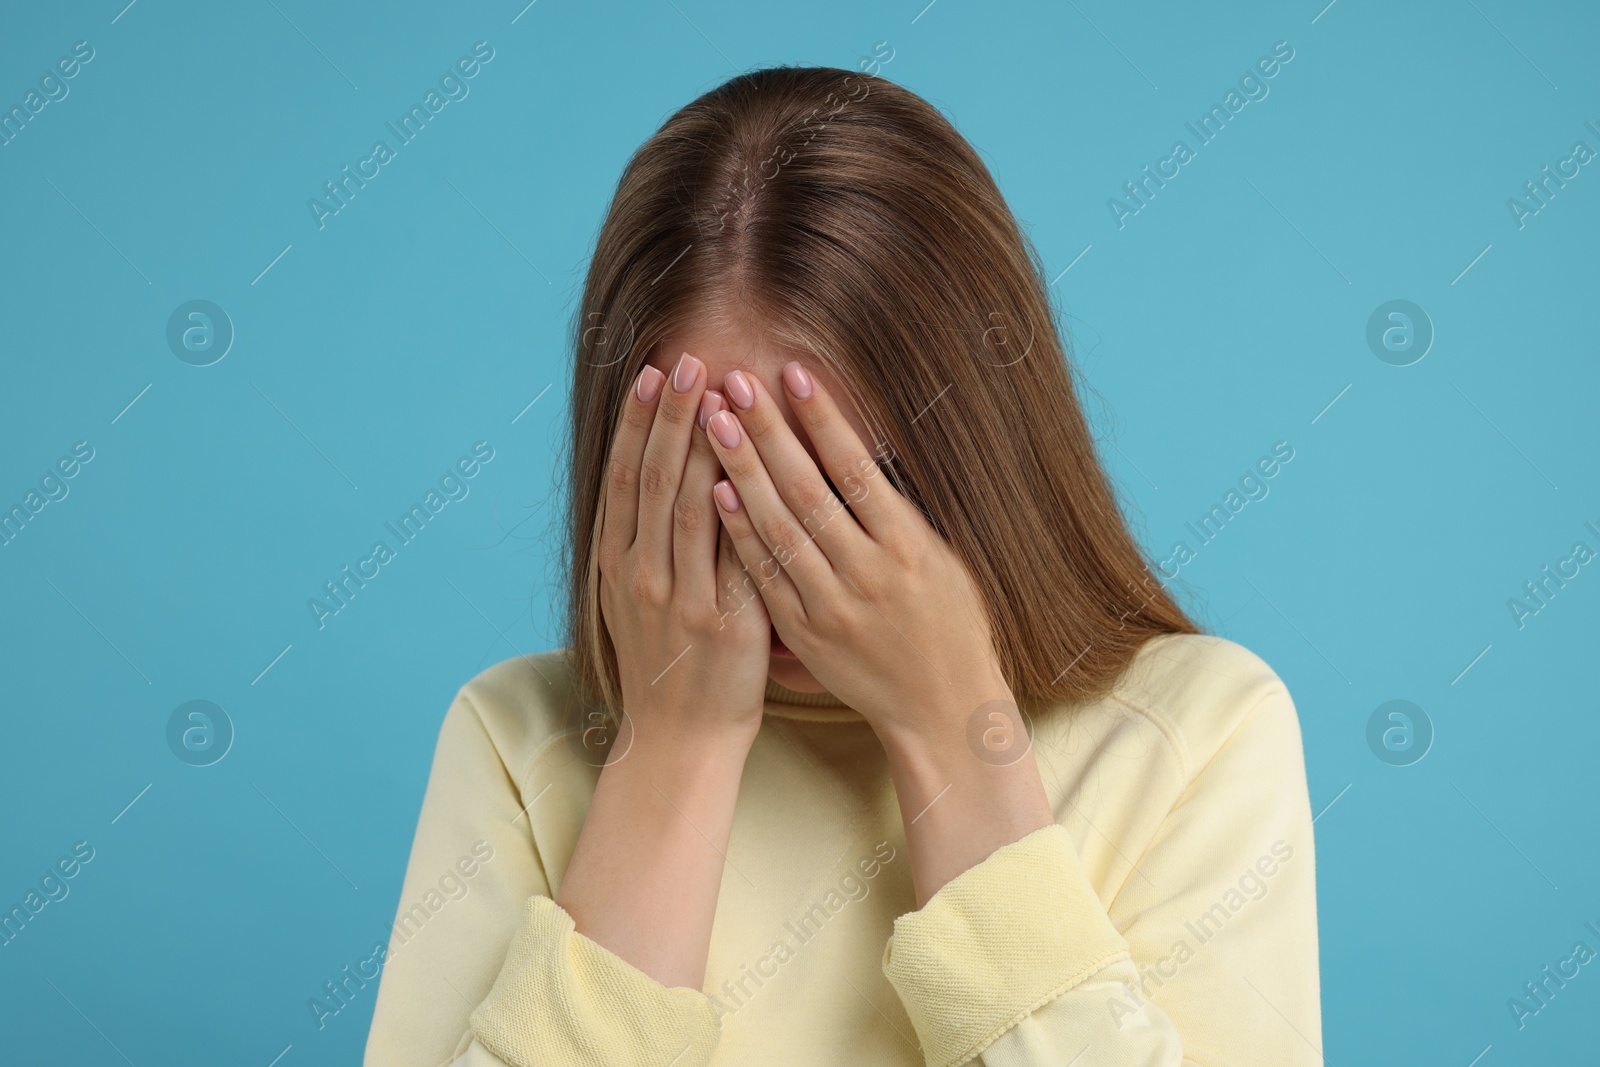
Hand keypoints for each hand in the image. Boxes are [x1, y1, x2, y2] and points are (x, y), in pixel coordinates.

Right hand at [598, 352, 772, 750]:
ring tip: (720, 394)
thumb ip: (643, 542)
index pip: (626, 477)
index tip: (653, 372)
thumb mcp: (634, 600)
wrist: (679, 740)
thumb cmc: (666, 665)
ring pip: (689, 509)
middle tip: (689, 359)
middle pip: (656, 480)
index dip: (639, 422)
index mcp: (617, 564)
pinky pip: (732, 556)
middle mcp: (641, 576)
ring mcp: (680, 599)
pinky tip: (745, 471)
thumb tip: (660, 475)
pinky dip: (735, 512)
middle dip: (672, 416)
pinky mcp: (723, 623)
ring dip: (705, 447)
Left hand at [701, 361, 1011, 746]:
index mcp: (909, 545)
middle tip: (735, 382)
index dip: (822, 419)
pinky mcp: (805, 634)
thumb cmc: (949, 622)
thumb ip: (895, 510)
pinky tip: (716, 493)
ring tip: (713, 423)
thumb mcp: (941, 558)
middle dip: (767, 433)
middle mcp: (869, 573)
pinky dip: (741, 534)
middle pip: (807, 492)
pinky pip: (765, 577)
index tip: (794, 373)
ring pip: (778, 530)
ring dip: (742, 473)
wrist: (941, 707)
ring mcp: (832, 606)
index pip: (856, 470)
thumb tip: (851, 448)